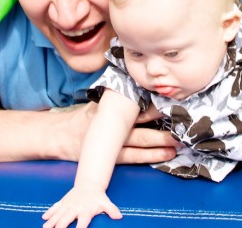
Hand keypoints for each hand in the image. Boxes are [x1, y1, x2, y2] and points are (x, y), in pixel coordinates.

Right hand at [42, 186, 121, 227]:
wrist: (89, 184)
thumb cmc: (98, 197)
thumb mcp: (106, 203)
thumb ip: (112, 210)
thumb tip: (119, 217)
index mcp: (85, 210)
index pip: (82, 222)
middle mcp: (75, 208)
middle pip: (66, 219)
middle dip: (60, 227)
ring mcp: (68, 204)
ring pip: (58, 214)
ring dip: (51, 221)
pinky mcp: (63, 202)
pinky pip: (55, 207)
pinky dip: (49, 212)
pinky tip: (44, 218)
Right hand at [62, 102, 177, 163]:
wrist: (58, 136)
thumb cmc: (83, 118)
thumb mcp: (97, 102)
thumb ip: (118, 96)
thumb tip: (142, 84)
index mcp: (109, 107)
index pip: (134, 102)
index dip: (153, 101)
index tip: (170, 97)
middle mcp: (111, 123)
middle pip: (140, 122)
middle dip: (162, 122)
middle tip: (183, 120)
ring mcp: (110, 142)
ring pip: (140, 141)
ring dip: (161, 142)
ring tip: (179, 141)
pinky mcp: (109, 156)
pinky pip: (132, 156)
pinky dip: (150, 156)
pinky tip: (165, 154)